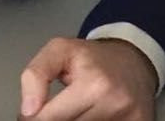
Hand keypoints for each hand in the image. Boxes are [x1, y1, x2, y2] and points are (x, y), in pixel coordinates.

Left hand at [18, 37, 156, 120]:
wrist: (135, 61)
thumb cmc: (94, 59)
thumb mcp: (59, 50)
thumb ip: (36, 74)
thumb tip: (28, 109)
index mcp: (94, 84)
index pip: (48, 120)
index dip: (34, 118)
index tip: (35, 112)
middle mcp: (114, 105)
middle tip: (57, 111)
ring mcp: (129, 119)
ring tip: (75, 112)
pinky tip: (92, 116)